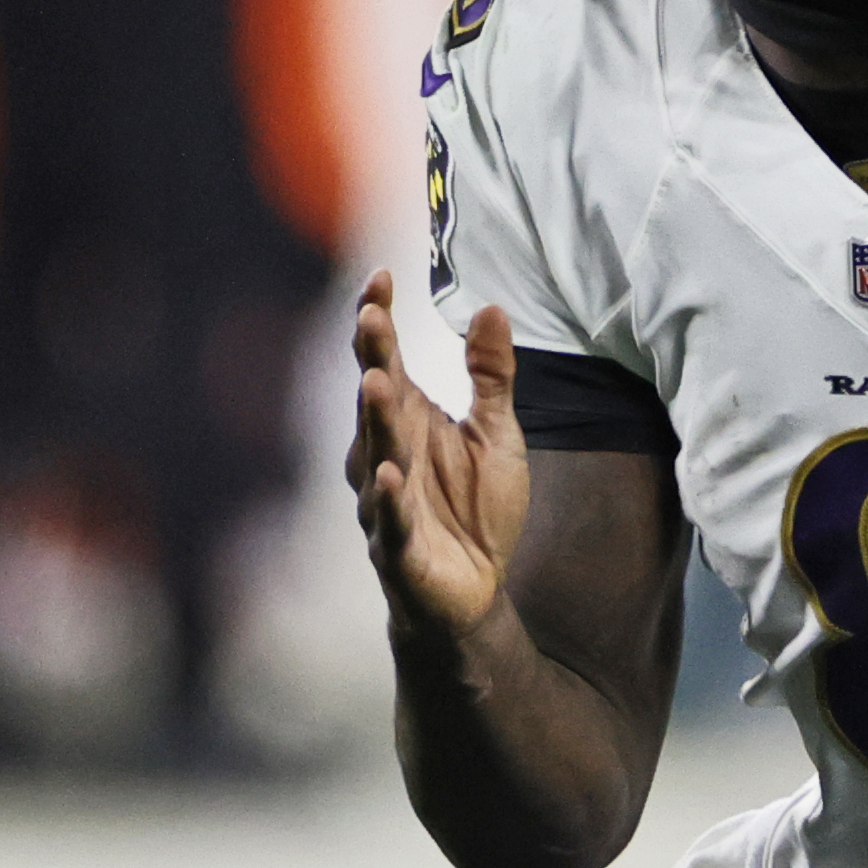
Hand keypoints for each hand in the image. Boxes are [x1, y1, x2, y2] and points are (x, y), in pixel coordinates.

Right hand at [347, 272, 528, 642]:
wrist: (475, 590)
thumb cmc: (476, 508)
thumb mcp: (496, 433)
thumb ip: (491, 376)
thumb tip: (492, 308)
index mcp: (407, 422)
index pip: (385, 362)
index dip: (378, 322)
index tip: (380, 278)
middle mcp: (386, 454)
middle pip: (375, 400)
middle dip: (373, 359)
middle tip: (371, 317)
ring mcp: (387, 500)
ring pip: (376, 455)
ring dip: (375, 421)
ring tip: (377, 382)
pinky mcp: (399, 546)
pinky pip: (391, 520)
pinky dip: (389, 499)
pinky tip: (390, 475)